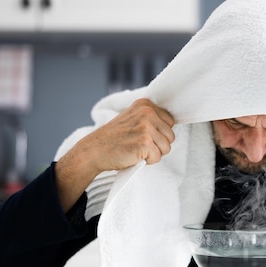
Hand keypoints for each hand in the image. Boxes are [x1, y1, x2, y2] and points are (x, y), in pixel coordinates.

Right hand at [54, 98, 174, 211]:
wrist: (94, 150)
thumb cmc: (114, 138)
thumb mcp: (132, 118)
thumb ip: (150, 118)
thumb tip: (171, 123)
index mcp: (145, 104)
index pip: (170, 122)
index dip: (159, 133)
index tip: (143, 135)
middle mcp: (147, 112)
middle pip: (171, 136)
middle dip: (158, 145)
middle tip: (139, 145)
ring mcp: (146, 127)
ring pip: (166, 148)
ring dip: (153, 153)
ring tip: (136, 150)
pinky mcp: (144, 142)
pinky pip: (158, 157)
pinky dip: (148, 161)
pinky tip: (134, 155)